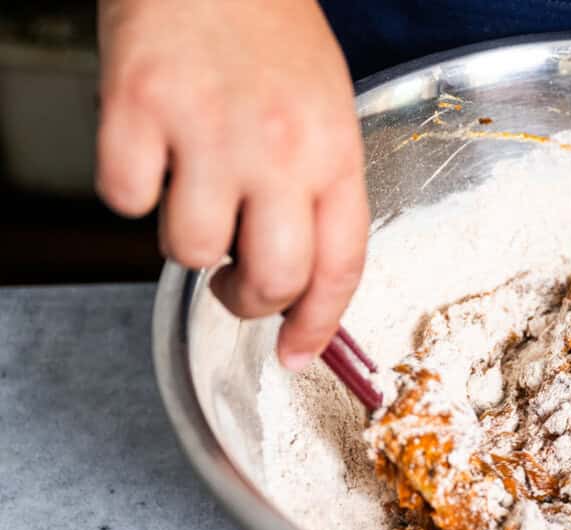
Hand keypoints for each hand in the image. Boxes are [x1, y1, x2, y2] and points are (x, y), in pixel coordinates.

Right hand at [96, 0, 367, 368]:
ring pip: (190, 250)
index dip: (319, 325)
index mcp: (334, 152)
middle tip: (235, 286)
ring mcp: (207, 129)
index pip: (340, 266)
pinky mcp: (138, 107)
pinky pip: (125, 199)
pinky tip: (151, 150)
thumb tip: (303, 279)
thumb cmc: (271, 33)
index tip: (297, 352)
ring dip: (188, 240)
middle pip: (272, 279)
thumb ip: (320, 191)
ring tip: (194, 192)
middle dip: (250, 302)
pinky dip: (131, 187)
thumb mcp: (327, 112)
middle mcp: (279, 149)